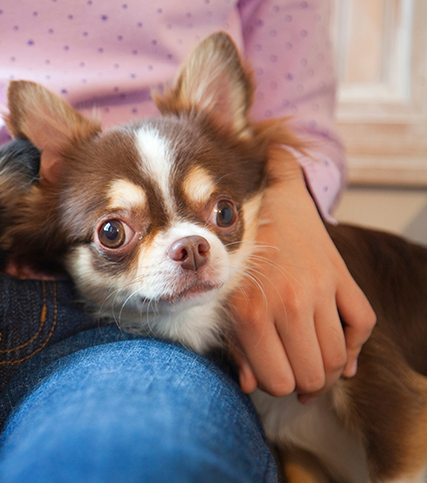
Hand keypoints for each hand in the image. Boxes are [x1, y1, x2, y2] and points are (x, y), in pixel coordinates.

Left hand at [228, 148, 375, 401]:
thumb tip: (252, 386)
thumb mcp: (221, 300)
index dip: (274, 387)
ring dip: (328, 371)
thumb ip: (235, 345)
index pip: (277, 380)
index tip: (269, 378)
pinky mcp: (341, 274)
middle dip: (303, 385)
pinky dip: (356, 345)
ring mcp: (319, 288)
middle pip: (312, 374)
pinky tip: (342, 356)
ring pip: (338, 356)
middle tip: (294, 378)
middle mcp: (288, 302)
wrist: (261, 199)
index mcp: (250, 312)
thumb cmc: (233, 255)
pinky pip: (364, 323)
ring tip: (313, 369)